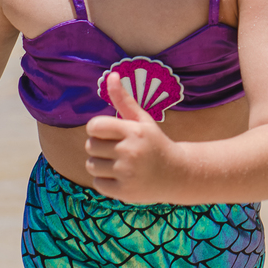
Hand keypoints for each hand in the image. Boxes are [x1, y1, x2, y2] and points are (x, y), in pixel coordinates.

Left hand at [85, 71, 181, 202]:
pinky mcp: (124, 191)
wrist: (177, 174)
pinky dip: (105, 181)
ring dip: (100, 165)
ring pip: (91, 166)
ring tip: (117, 164)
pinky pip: (98, 183)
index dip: (97, 130)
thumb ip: (124, 99)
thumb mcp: (142, 120)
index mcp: (133, 131)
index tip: (108, 133)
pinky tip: (121, 177)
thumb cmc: (155, 143)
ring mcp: (127, 173)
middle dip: (99, 147)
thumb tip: (111, 75)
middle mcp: (129, 151)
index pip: (94, 126)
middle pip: (90, 146)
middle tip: (115, 150)